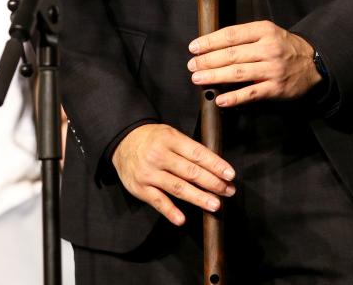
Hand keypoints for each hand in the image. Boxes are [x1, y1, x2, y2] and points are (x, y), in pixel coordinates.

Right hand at [111, 123, 235, 225]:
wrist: (123, 141)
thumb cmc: (152, 138)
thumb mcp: (170, 134)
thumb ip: (188, 148)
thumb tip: (214, 165)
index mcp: (170, 139)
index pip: (197, 153)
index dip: (215, 164)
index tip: (230, 174)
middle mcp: (159, 155)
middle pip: (190, 172)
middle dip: (212, 183)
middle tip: (228, 191)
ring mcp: (149, 173)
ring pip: (177, 188)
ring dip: (198, 198)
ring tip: (215, 205)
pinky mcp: (140, 188)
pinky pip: (158, 202)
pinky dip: (170, 211)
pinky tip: (182, 219)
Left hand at [187, 20, 321, 106]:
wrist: (313, 63)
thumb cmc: (284, 46)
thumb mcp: (268, 32)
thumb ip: (245, 36)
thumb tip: (213, 44)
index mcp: (264, 31)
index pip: (231, 35)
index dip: (210, 41)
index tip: (194, 47)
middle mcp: (268, 48)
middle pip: (231, 54)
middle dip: (208, 60)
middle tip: (192, 65)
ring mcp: (272, 69)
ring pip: (238, 73)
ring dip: (215, 76)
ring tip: (198, 79)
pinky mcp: (276, 88)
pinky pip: (251, 94)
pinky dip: (234, 97)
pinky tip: (220, 99)